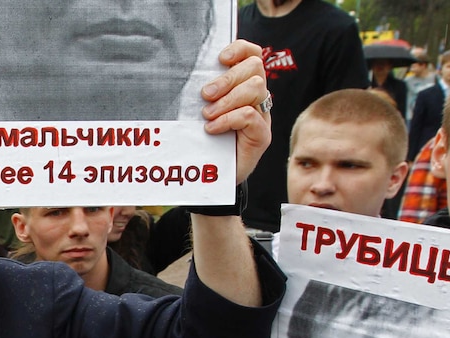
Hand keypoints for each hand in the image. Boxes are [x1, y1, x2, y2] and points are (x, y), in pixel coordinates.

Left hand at [200, 39, 271, 185]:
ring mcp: (262, 116)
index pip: (252, 54)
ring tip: (207, 114)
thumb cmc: (206, 141)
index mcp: (244, 85)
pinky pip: (250, 116)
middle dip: (228, 78)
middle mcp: (257, 98)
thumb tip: (186, 73)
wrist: (215, 177)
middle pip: (255, 68)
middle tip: (206, 94)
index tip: (220, 59)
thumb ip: (204, 93)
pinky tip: (212, 128)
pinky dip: (228, 119)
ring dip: (227, 99)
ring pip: (256, 88)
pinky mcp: (262, 136)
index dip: (239, 49)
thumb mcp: (201, 111)